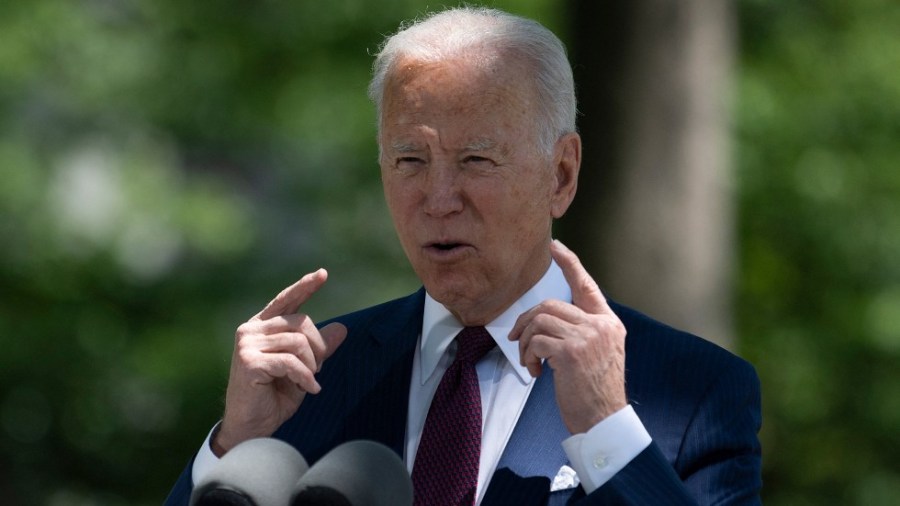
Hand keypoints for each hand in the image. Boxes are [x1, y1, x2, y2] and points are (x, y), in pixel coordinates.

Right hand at [213, 269, 347, 455]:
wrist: (252, 428)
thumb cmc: (275, 397)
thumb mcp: (304, 368)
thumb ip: (319, 348)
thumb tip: (343, 328)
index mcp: (262, 327)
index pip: (286, 300)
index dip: (305, 286)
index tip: (323, 274)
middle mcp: (251, 330)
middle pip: (301, 322)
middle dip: (318, 347)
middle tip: (318, 370)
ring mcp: (247, 344)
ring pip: (298, 341)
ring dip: (311, 365)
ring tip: (309, 382)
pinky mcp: (248, 361)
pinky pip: (290, 361)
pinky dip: (305, 377)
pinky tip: (310, 389)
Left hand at [509, 240, 626, 433]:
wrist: (604, 420)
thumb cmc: (595, 392)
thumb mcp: (598, 354)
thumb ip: (582, 332)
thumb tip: (547, 322)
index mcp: (609, 323)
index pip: (587, 285)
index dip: (570, 263)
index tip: (555, 247)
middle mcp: (600, 325)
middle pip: (551, 304)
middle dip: (526, 321)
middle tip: (515, 339)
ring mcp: (587, 337)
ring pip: (540, 321)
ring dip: (525, 342)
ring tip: (529, 361)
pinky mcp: (571, 351)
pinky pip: (536, 341)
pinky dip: (529, 356)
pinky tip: (537, 372)